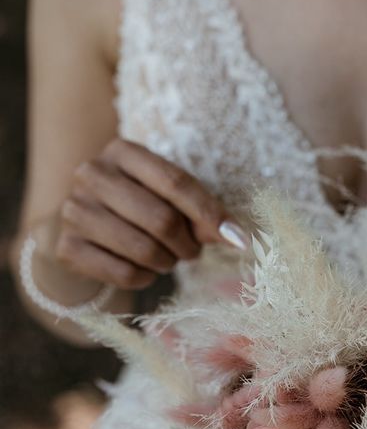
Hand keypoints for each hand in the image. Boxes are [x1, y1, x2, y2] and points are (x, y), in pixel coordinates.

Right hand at [54, 138, 247, 289]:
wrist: (84, 223)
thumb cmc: (138, 203)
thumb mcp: (168, 196)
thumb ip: (201, 212)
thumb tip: (237, 237)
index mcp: (122, 151)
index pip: (175, 182)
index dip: (210, 213)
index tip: (238, 238)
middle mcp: (92, 174)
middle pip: (161, 219)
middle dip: (188, 244)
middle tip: (192, 252)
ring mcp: (74, 210)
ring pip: (143, 250)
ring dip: (167, 262)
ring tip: (167, 259)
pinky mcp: (66, 247)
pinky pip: (124, 273)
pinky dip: (145, 278)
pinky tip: (144, 269)